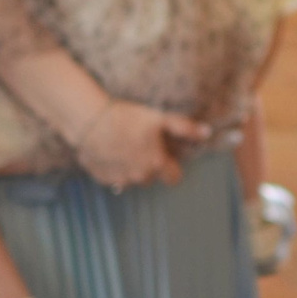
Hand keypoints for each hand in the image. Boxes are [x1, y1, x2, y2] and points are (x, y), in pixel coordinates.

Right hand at [74, 100, 209, 189]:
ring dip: (131, 168)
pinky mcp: (101, 178)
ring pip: (131, 178)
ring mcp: (119, 180)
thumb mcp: (159, 118)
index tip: (165, 155)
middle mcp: (139, 177)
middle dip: (149, 165)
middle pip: (151, 177)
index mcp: (156, 165)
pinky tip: (109, 150)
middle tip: (141, 145)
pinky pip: (113, 177)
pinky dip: (113, 168)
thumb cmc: (126, 118)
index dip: (171, 167)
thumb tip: (207, 132)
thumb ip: (185, 128)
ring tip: (123, 146)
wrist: (89, 120)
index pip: (174, 178)